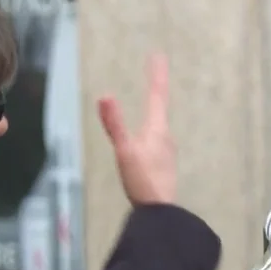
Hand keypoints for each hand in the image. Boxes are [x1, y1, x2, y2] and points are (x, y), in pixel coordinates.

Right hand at [97, 53, 174, 204]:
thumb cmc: (142, 181)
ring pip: (159, 122)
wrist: (160, 214)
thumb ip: (115, 125)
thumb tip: (105, 96)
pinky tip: (150, 135)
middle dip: (157, 85)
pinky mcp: (162, 164)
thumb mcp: (125, 152)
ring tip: (154, 96)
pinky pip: (156, 137)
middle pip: (160, 105)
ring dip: (156, 106)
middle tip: (156, 68)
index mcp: (157, 130)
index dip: (157, 74)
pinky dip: (152, 124)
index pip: (157, 95)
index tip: (158, 55)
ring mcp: (165, 151)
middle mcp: (165, 137)